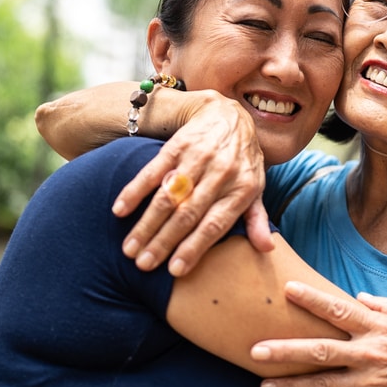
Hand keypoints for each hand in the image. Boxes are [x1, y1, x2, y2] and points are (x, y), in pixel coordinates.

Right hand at [112, 92, 269, 273]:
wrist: (229, 115)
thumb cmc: (243, 161)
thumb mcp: (256, 187)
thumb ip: (257, 218)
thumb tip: (266, 248)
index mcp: (242, 188)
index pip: (215, 224)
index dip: (194, 248)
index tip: (175, 271)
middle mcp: (221, 173)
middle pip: (188, 214)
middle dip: (163, 242)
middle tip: (142, 265)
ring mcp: (198, 158)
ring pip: (169, 196)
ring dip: (146, 224)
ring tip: (129, 248)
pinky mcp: (177, 146)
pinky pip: (153, 171)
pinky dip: (134, 191)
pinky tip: (120, 211)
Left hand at [252, 282, 386, 386]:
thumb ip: (386, 307)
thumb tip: (360, 298)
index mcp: (380, 329)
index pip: (339, 311)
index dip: (312, 299)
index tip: (288, 289)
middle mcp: (370, 356)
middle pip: (319, 352)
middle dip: (285, 350)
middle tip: (256, 351)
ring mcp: (369, 385)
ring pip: (322, 385)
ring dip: (290, 386)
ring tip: (264, 386)